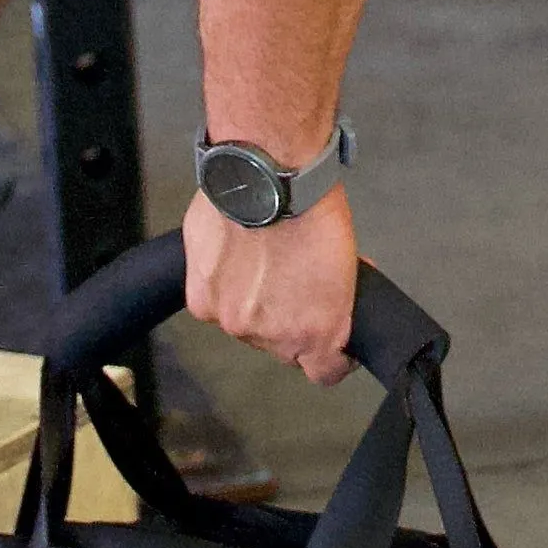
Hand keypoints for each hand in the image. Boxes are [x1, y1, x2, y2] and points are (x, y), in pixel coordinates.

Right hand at [182, 187, 358, 383]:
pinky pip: (213, 304)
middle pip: (281, 345)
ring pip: (244, 323)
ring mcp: (232, 320)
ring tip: (262, 258)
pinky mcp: (201, 299)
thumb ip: (333, 300)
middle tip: (293, 278)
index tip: (332, 337)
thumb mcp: (346, 265)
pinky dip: (221, 285)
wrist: (270, 176)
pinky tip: (234, 255)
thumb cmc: (313, 208)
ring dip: (251, 300)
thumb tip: (331, 301)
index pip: (325, 371)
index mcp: (316, 333)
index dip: (331, 354)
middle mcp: (272, 336)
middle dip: (289, 317)